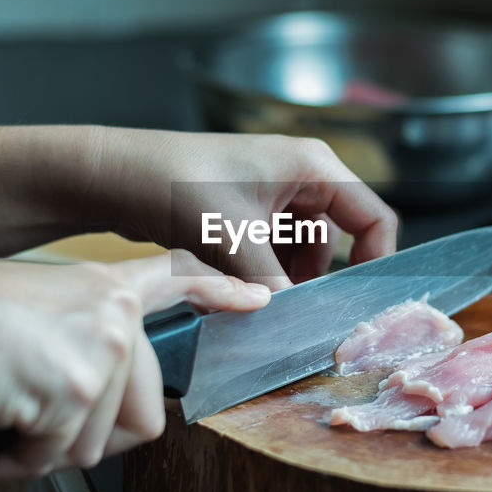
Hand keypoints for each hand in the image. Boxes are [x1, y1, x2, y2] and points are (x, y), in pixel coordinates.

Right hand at [0, 250, 269, 477]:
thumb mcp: (31, 314)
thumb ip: (77, 349)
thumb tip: (82, 412)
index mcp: (101, 288)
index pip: (176, 280)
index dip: (218, 292)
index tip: (255, 297)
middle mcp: (115, 315)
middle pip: (143, 414)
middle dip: (91, 438)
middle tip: (39, 427)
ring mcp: (103, 351)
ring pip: (96, 444)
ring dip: (44, 449)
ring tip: (2, 417)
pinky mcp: (80, 390)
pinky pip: (56, 456)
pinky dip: (17, 459)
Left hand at [83, 130, 398, 288]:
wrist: (116, 176)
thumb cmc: (178, 185)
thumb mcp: (236, 242)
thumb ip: (275, 285)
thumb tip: (296, 324)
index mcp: (314, 167)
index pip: (373, 217)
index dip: (375, 261)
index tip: (358, 302)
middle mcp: (301, 176)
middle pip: (337, 240)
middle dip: (315, 278)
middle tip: (294, 313)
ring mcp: (274, 194)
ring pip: (301, 252)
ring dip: (283, 280)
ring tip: (253, 298)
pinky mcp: (247, 212)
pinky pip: (273, 252)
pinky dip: (261, 274)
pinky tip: (236, 289)